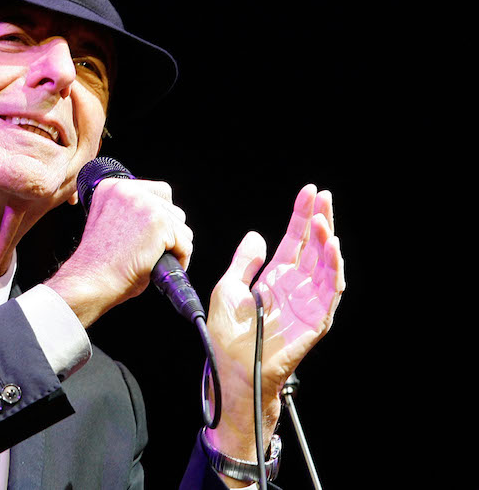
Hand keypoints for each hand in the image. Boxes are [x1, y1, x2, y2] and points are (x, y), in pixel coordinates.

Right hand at [46, 178, 193, 327]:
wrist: (91, 280)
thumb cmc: (99, 263)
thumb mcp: (110, 223)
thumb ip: (130, 212)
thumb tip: (162, 216)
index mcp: (112, 187)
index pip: (158, 191)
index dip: (160, 216)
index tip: (152, 236)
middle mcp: (128, 189)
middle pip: (173, 209)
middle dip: (169, 234)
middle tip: (153, 252)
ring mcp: (145, 204)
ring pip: (182, 227)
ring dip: (174, 247)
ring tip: (155, 260)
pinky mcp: (159, 222)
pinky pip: (185, 244)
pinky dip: (179, 260)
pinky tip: (160, 267)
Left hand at [205, 184, 344, 464]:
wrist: (230, 368)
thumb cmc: (226, 334)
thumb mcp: (227, 288)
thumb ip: (244, 262)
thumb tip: (257, 235)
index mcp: (275, 278)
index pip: (294, 241)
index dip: (301, 216)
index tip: (308, 191)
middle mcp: (295, 287)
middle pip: (313, 248)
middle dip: (320, 221)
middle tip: (323, 196)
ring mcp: (307, 303)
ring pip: (326, 267)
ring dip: (327, 242)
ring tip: (323, 219)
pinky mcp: (314, 321)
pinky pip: (330, 293)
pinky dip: (334, 271)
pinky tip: (332, 249)